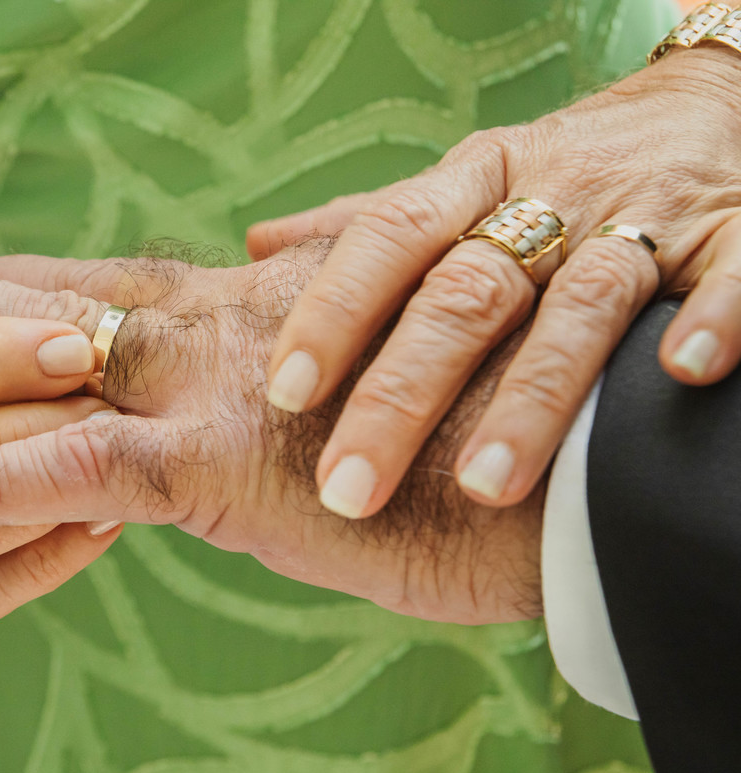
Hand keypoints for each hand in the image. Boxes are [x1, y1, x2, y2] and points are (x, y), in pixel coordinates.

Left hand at [0, 228, 546, 623]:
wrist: (568, 473)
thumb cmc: (476, 431)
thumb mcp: (372, 370)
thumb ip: (304, 315)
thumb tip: (264, 253)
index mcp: (248, 317)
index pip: (108, 282)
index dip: (22, 267)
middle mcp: (219, 335)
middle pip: (56, 299)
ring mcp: (214, 395)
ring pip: (46, 375)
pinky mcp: (226, 467)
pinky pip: (80, 472)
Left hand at [259, 47, 740, 517]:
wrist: (699, 110)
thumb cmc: (553, 178)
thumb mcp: (458, 185)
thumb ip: (365, 228)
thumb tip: (256, 249)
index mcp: (472, 179)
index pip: (387, 238)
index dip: (331, 312)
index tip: (281, 395)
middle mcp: (549, 195)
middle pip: (467, 292)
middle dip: (402, 392)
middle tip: (348, 486)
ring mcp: (644, 216)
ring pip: (584, 304)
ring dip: (532, 396)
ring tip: (483, 487)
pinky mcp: (736, 233)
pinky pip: (731, 273)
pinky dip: (711, 317)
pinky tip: (678, 374)